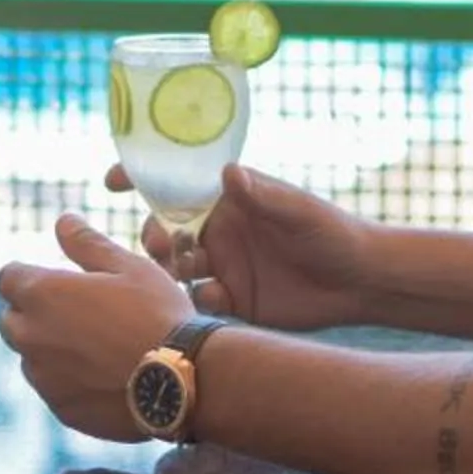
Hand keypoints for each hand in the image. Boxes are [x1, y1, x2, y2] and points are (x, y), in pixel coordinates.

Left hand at [0, 213, 194, 440]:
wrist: (183, 380)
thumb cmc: (157, 313)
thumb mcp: (128, 267)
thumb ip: (86, 244)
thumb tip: (62, 221)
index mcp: (41, 294)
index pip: (7, 278)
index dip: (29, 275)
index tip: (56, 281)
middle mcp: (31, 336)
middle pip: (11, 320)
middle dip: (33, 313)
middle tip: (77, 313)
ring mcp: (44, 378)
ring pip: (31, 358)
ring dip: (49, 350)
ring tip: (96, 348)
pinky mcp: (62, 409)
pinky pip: (54, 389)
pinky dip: (69, 381)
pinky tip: (105, 376)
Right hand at [106, 162, 374, 330]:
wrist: (359, 283)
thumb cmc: (332, 232)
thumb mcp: (299, 211)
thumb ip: (263, 195)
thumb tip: (226, 172)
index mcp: (228, 200)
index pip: (177, 184)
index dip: (141, 177)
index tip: (114, 180)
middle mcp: (218, 231)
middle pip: (165, 229)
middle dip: (153, 234)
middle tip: (159, 244)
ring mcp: (222, 267)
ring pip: (175, 268)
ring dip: (169, 269)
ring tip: (186, 272)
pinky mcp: (231, 301)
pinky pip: (199, 301)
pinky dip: (199, 300)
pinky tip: (219, 299)